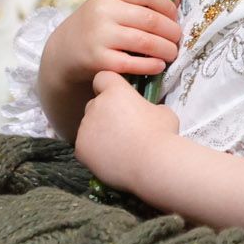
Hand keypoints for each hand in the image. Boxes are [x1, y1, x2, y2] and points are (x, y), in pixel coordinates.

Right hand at [40, 0, 181, 93]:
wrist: (65, 52)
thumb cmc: (97, 27)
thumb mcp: (112, 6)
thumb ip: (140, 1)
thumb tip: (178, 1)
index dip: (168, 6)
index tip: (175, 17)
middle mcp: (104, 11)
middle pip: (151, 19)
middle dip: (172, 31)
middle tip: (178, 39)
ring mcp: (101, 36)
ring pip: (146, 42)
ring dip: (166, 49)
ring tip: (172, 53)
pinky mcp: (100, 61)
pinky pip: (134, 64)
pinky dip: (151, 65)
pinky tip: (158, 65)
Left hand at [75, 71, 180, 189]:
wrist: (153, 164)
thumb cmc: (162, 135)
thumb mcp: (163, 112)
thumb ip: (148, 107)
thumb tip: (147, 113)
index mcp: (115, 91)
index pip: (103, 78)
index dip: (109, 87)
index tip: (119, 99)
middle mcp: (96, 105)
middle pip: (94, 104)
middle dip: (104, 114)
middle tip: (122, 129)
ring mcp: (85, 127)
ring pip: (88, 127)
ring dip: (99, 134)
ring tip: (119, 148)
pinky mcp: (80, 148)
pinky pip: (85, 147)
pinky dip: (95, 152)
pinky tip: (111, 159)